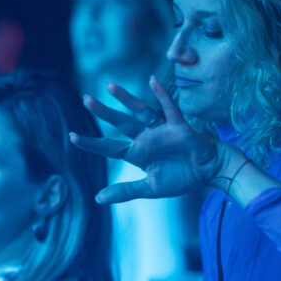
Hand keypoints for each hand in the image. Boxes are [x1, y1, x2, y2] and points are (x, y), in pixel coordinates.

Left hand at [70, 77, 229, 203]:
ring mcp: (160, 130)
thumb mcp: (151, 188)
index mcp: (137, 154)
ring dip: (126, 98)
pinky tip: (153, 81)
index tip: (71, 136)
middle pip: (120, 123)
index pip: (109, 147)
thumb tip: (97, 198)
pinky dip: (162, 95)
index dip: (91, 143)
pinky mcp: (178, 126)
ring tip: (109, 86)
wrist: (208, 172)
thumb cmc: (181, 178)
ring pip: (140, 111)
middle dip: (103, 112)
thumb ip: (126, 191)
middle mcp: (145, 138)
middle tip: (85, 99)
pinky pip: (169, 108)